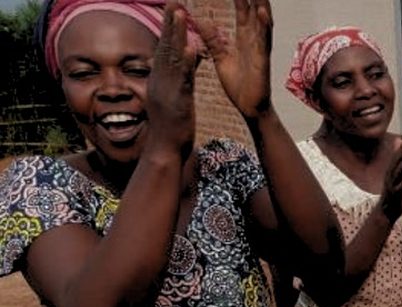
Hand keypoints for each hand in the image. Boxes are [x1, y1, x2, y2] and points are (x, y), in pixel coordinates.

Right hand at [146, 3, 197, 156]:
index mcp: (161, 80)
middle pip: (166, 47)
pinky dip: (185, 62)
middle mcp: (161, 81)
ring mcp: (167, 90)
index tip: (173, 7)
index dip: (169, 28)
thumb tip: (191, 53)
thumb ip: (186, 74)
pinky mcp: (177, 102)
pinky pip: (182, 79)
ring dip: (176, 35)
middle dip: (170, 23)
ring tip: (179, 12)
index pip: (165, 49)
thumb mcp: (180, 96)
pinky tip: (189, 46)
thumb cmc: (173, 125)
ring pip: (172, 58)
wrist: (166, 149)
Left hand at [198, 0, 272, 118]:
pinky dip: (264, 26)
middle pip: (255, 10)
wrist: (248, 108)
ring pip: (262, 21)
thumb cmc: (238, 86)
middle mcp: (254, 40)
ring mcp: (260, 49)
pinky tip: (262, 12)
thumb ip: (213, 40)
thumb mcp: (221, 59)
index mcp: (244, 39)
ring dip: (261, 3)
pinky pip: (264, 41)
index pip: (242, 11)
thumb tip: (200, 22)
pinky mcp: (262, 61)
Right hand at [379, 137, 401, 222]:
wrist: (385, 213)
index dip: (400, 149)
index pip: (396, 159)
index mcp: (391, 173)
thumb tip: (397, 144)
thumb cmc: (392, 193)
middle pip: (396, 164)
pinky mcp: (395, 197)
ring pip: (397, 175)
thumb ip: (396, 160)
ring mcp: (391, 187)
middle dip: (401, 153)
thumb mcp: (393, 176)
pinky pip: (399, 190)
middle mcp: (390, 178)